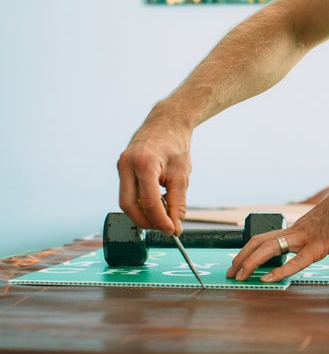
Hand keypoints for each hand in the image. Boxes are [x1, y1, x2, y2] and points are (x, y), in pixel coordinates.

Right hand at [117, 113, 191, 235]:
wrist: (167, 122)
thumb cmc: (176, 146)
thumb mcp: (182, 176)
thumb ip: (178, 202)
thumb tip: (175, 227)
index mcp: (144, 163)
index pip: (148, 201)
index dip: (160, 220)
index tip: (172, 231)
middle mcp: (127, 164)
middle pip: (128, 205)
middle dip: (146, 221)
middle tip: (165, 228)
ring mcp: (121, 165)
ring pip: (126, 201)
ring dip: (143, 213)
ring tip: (163, 215)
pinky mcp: (121, 168)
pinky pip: (127, 192)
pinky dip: (140, 202)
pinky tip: (157, 203)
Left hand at [226, 191, 328, 281]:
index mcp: (298, 232)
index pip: (266, 240)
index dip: (249, 251)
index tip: (239, 263)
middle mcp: (296, 234)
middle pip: (260, 242)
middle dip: (242, 258)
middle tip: (231, 274)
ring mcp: (305, 239)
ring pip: (270, 248)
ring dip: (251, 262)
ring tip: (240, 277)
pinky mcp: (319, 247)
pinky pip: (297, 261)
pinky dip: (281, 271)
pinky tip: (267, 279)